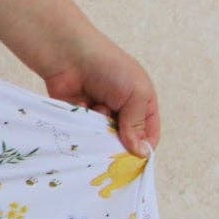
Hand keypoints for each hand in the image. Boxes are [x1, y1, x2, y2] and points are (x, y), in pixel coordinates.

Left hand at [39, 34, 160, 155]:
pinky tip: (82, 112)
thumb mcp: (135, 93)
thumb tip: (142, 154)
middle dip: (119, 144)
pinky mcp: (78, 119)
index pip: (149, 134)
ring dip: (100, 133)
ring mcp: (98, 116)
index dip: (144, 148)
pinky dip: (83, 129)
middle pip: (124, 142)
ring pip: (102, 141)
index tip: (135, 163)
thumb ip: (137, 124)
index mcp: (141, 103)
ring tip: (96, 112)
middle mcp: (121, 112)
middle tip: (111, 143)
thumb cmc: (109, 67)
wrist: (69, 55)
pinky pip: (84, 136)